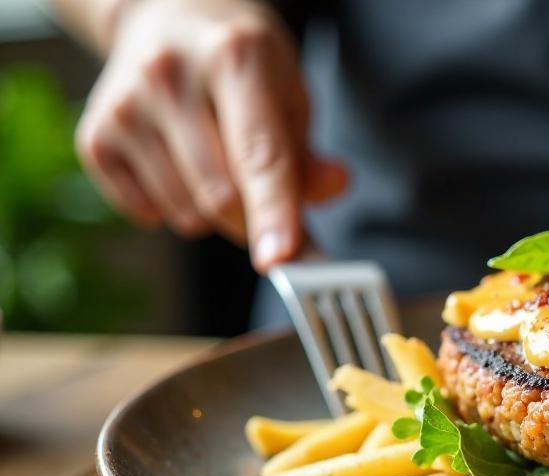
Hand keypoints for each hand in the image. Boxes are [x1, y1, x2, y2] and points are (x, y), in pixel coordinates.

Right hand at [75, 0, 347, 271]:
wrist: (167, 21)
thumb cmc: (240, 65)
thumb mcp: (290, 91)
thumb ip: (308, 153)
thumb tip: (331, 187)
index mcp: (234, 56)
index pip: (258, 153)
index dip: (273, 211)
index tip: (279, 257)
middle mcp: (170, 76)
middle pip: (221, 196)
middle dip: (253, 221)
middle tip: (263, 201)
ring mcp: (126, 106)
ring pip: (186, 214)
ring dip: (213, 214)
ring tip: (214, 161)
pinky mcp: (95, 136)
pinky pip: (148, 215)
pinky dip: (173, 209)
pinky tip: (178, 163)